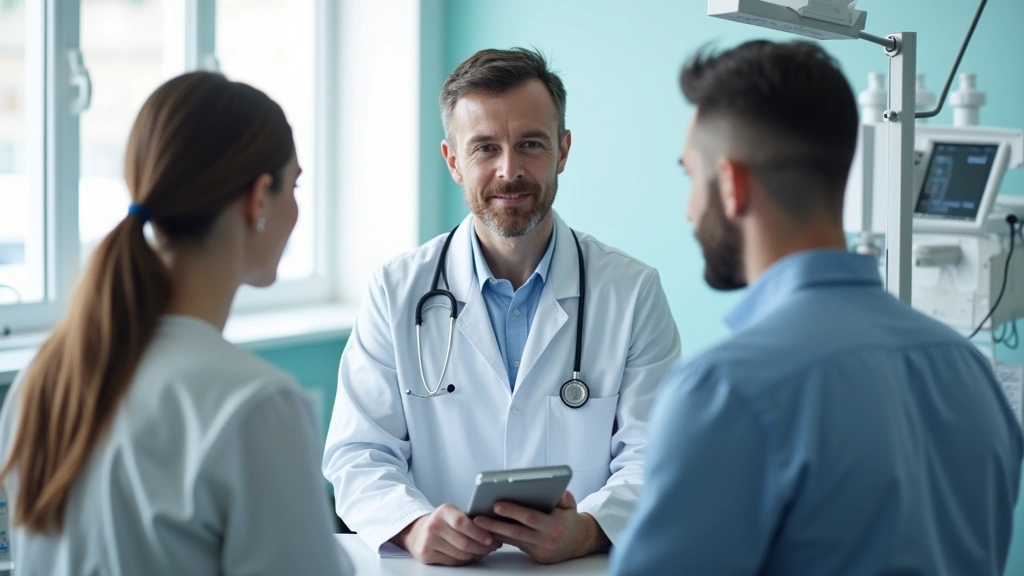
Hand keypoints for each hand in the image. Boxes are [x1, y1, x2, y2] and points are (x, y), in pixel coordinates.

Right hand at [392, 504, 500, 564]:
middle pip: (464, 542)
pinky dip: (465, 560)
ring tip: (485, 550)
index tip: (491, 538)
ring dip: (476, 554)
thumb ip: (468, 519)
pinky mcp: (426, 555)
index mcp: (443, 511)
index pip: (462, 522)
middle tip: (493, 546)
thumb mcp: (451, 513)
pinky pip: (453, 562)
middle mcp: (434, 525)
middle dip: (482, 547)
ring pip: (460, 554)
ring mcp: (428, 541)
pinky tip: (471, 555)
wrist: (416, 531)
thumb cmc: (441, 522)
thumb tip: (493, 529)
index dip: (479, 532)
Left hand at [472, 491, 610, 563]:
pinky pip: (515, 545)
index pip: (530, 518)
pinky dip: (501, 537)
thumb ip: (557, 493)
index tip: (496, 504)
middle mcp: (547, 540)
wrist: (580, 541)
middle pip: (516, 532)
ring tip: (478, 523)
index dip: (513, 511)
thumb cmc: (570, 517)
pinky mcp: (535, 556)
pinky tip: (489, 530)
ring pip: (512, 540)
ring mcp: (540, 550)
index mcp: (555, 525)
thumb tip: (541, 484)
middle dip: (495, 524)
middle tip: (478, 517)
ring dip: (493, 532)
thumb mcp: (569, 502)